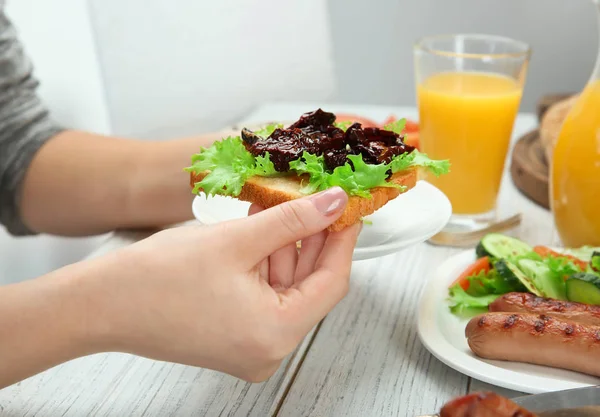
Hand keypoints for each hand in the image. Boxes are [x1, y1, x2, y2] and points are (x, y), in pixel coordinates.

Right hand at [85, 186, 360, 381]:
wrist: (101, 304)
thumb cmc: (156, 278)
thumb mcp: (236, 239)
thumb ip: (292, 220)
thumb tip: (334, 204)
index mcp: (275, 334)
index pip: (332, 283)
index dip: (342, 240)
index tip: (346, 208)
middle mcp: (268, 350)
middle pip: (309, 286)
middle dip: (311, 238)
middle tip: (314, 199)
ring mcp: (252, 347)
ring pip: (287, 287)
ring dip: (285, 246)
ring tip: (280, 206)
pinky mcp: (236, 337)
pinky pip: (265, 295)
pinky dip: (266, 263)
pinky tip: (261, 229)